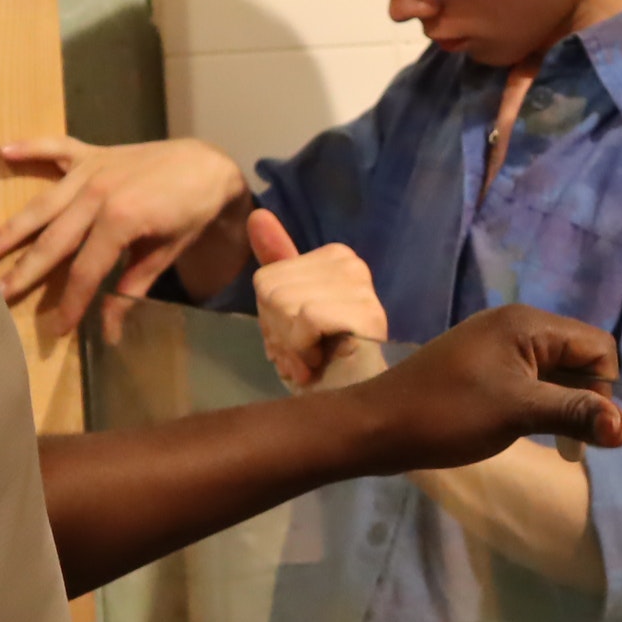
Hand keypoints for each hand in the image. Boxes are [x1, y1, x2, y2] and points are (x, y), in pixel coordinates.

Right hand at [0, 135, 252, 340]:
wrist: (208, 164)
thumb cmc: (191, 212)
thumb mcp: (165, 254)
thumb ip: (132, 288)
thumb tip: (109, 331)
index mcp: (121, 220)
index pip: (85, 270)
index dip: (71, 302)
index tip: (55, 328)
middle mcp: (98, 194)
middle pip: (53, 240)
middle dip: (24, 271)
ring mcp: (92, 170)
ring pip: (43, 204)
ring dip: (11, 228)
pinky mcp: (92, 153)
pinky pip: (56, 148)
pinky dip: (31, 147)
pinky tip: (3, 151)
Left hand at [246, 209, 390, 392]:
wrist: (350, 408)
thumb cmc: (321, 361)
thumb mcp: (288, 311)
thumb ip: (276, 263)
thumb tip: (256, 214)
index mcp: (335, 258)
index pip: (267, 279)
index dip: (272, 319)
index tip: (298, 339)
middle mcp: (352, 265)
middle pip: (271, 290)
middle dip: (279, 333)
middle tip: (306, 354)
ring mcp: (362, 288)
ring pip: (284, 303)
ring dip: (291, 346)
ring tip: (313, 360)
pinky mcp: (365, 313)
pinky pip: (306, 317)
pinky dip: (304, 349)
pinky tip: (321, 362)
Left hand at [346, 304, 621, 469]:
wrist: (376, 426)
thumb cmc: (447, 415)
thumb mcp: (518, 413)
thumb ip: (574, 414)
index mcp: (528, 324)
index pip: (598, 346)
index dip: (602, 389)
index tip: (583, 428)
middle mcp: (517, 325)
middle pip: (579, 357)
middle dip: (584, 399)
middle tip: (569, 443)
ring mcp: (497, 345)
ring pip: (555, 372)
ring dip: (562, 405)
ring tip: (552, 443)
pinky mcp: (483, 366)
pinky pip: (530, 380)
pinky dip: (538, 404)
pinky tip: (526, 430)